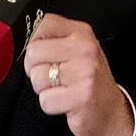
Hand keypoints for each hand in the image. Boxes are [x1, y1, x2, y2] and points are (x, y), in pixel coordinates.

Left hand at [23, 13, 134, 135]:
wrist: (111, 111)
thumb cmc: (89, 80)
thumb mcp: (77, 50)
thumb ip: (54, 39)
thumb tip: (23, 38)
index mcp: (82, 33)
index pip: (43, 24)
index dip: (34, 42)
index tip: (44, 54)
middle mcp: (85, 49)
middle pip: (33, 53)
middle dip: (36, 69)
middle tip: (53, 76)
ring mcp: (85, 72)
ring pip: (37, 77)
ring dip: (44, 89)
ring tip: (62, 89)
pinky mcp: (82, 96)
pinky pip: (46, 100)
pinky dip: (52, 106)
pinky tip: (66, 102)